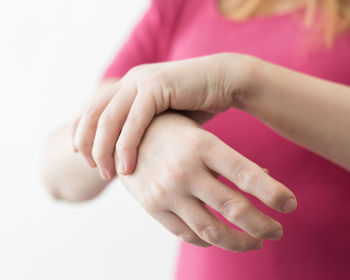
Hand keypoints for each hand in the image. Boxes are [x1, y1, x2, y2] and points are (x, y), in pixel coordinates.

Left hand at [73, 53, 252, 178]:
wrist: (225, 82)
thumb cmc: (196, 105)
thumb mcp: (163, 120)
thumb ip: (143, 132)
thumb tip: (128, 157)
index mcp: (128, 86)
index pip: (92, 110)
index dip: (82, 134)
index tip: (85, 159)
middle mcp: (130, 80)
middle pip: (93, 114)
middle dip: (88, 144)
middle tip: (94, 169)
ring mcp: (141, 81)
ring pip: (109, 119)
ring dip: (104, 150)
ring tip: (107, 174)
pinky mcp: (156, 86)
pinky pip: (134, 120)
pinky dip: (126, 146)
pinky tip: (127, 167)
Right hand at [118, 112, 296, 251]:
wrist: (121, 135)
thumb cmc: (169, 131)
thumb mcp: (198, 133)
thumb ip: (227, 160)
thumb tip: (265, 175)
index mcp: (201, 144)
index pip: (246, 174)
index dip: (273, 193)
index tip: (291, 205)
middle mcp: (184, 170)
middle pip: (233, 208)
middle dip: (263, 225)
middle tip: (278, 231)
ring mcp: (166, 192)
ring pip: (211, 230)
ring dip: (239, 241)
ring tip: (255, 242)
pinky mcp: (153, 207)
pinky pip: (187, 234)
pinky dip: (208, 240)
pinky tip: (220, 236)